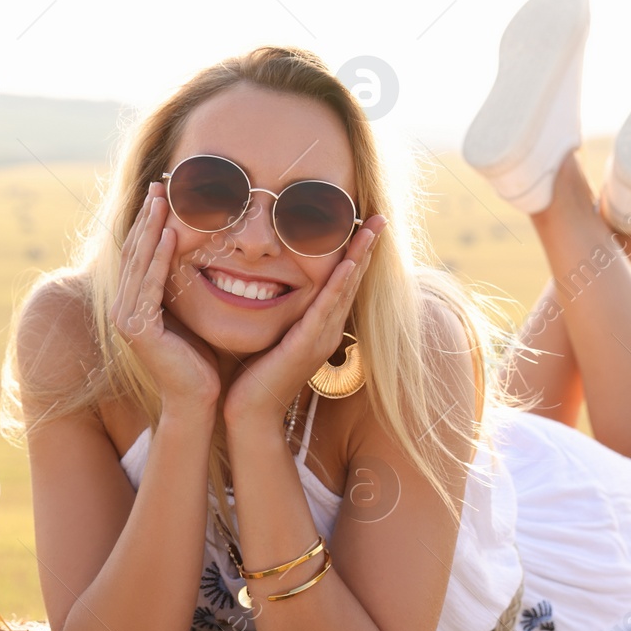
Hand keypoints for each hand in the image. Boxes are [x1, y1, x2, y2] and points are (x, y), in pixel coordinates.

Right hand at [109, 181, 219, 410]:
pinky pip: (150, 285)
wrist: (196, 400)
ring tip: (164, 199)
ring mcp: (126, 318)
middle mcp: (121, 308)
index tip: (163, 193)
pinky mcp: (138, 329)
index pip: (139, 254)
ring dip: (153, 228)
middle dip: (148, 217)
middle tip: (161, 185)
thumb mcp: (188, 312)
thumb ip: (182, 286)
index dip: (149, 222)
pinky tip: (172, 234)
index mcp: (131, 304)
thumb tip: (196, 252)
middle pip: (135, 252)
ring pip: (140, 263)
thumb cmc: (199, 360)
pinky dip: (160, 258)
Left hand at [224, 214, 386, 424]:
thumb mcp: (273, 336)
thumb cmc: (254, 376)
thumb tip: (270, 286)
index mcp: (321, 327)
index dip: (355, 253)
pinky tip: (348, 263)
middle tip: (380, 216)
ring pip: (345, 289)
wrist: (250, 414)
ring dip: (360, 256)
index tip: (363, 223)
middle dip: (366, 247)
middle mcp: (328, 331)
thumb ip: (281, 315)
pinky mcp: (306, 346)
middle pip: (352, 281)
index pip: (342, 282)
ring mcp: (321, 339)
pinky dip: (339, 284)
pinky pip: (326, 309)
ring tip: (372, 228)